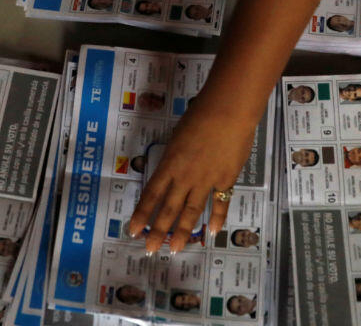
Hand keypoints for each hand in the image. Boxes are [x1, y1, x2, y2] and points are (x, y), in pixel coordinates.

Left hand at [127, 99, 257, 253]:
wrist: (228, 111)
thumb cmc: (200, 114)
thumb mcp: (178, 135)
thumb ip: (176, 154)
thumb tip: (174, 165)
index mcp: (169, 164)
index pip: (151, 194)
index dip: (141, 214)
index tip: (132, 230)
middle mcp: (184, 177)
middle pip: (168, 209)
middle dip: (157, 231)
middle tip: (150, 249)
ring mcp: (206, 181)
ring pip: (191, 212)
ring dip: (182, 232)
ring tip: (175, 249)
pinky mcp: (226, 180)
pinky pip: (220, 203)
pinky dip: (217, 218)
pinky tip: (211, 232)